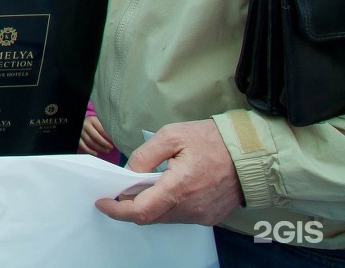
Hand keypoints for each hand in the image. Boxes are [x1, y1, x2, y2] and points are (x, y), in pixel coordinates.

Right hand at [80, 114, 115, 156]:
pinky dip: (89, 151)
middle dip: (105, 143)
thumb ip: (105, 127)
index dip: (109, 137)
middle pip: (96, 136)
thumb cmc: (93, 123)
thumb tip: (116, 135)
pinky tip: (95, 153)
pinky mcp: (78, 138)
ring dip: (99, 148)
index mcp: (92, 120)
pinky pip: (83, 146)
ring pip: (90, 142)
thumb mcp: (99, 121)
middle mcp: (85, 125)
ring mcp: (81, 132)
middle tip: (111, 147)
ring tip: (107, 150)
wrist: (83, 122)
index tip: (115, 141)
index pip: (102, 130)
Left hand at [95, 120, 243, 225]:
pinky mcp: (210, 217)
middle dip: (130, 205)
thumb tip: (128, 173)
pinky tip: (166, 189)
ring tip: (145, 184)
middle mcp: (191, 208)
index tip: (102, 202)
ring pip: (164, 218)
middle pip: (150, 217)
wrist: (251, 154)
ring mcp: (202, 216)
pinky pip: (180, 217)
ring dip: (150, 205)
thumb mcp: (171, 136)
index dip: (117, 210)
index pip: (141, 211)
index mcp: (179, 187)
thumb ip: (145, 156)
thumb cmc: (211, 140)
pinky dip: (167, 207)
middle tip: (121, 188)